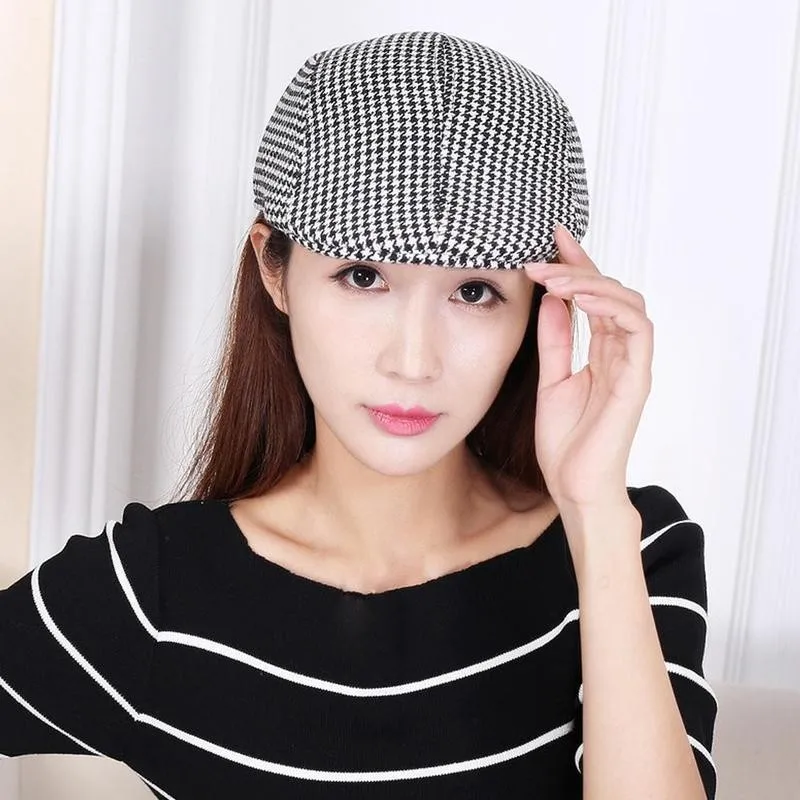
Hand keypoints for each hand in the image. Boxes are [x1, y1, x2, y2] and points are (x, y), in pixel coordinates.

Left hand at [523, 224, 653, 511]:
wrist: (573, 485)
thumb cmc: (565, 441)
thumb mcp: (550, 379)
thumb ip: (554, 341)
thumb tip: (550, 300)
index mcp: (601, 351)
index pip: (593, 296)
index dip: (577, 264)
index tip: (551, 238)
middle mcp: (620, 352)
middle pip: (611, 291)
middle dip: (578, 266)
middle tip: (543, 255)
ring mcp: (632, 364)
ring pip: (627, 302)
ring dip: (591, 283)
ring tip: (554, 278)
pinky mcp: (637, 378)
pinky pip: (637, 329)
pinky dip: (613, 307)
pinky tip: (583, 298)